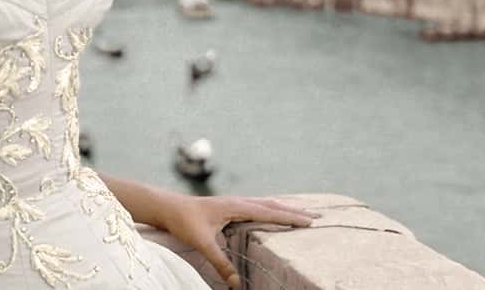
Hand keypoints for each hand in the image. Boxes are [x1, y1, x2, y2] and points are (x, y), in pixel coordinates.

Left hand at [158, 194, 319, 288]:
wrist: (168, 207)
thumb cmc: (184, 221)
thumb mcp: (203, 243)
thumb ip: (220, 263)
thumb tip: (237, 284)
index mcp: (235, 206)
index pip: (268, 212)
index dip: (289, 217)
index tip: (309, 221)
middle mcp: (237, 201)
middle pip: (272, 205)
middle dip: (294, 210)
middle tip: (316, 216)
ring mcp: (233, 202)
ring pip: (265, 203)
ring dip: (284, 208)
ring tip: (301, 212)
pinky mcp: (229, 206)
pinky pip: (256, 205)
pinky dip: (270, 208)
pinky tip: (273, 212)